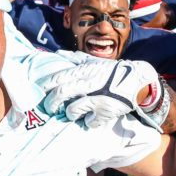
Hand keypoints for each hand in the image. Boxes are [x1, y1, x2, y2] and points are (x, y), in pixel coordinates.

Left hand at [41, 58, 159, 127]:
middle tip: (49, 108)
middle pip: (61, 94)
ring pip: (72, 110)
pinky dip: (88, 122)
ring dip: (69, 114)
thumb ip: (76, 59)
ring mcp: (97, 98)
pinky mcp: (106, 111)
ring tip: (71, 114)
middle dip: (50, 103)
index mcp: (84, 70)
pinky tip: (90, 120)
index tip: (39, 91)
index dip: (45, 86)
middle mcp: (89, 83)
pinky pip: (90, 121)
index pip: (58, 78)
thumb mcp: (94, 61)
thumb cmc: (112, 71)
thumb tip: (59, 54)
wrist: (137, 79)